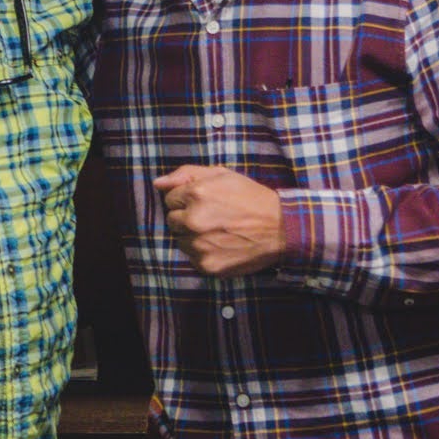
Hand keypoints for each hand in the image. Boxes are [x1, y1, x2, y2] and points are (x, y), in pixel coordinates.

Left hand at [153, 164, 285, 276]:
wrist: (280, 228)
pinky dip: (203, 253)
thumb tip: (157, 184)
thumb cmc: (250, 198)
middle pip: (172, 221)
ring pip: (180, 241)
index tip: (205, 203)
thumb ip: (186, 174)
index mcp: (196, 194)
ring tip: (218, 231)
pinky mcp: (207, 265)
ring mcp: (199, 245)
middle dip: (187, 218)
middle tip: (212, 217)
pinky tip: (221, 245)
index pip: (170, 199)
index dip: (187, 200)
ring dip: (193, 237)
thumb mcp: (222, 175)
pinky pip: (192, 258)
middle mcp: (193, 220)